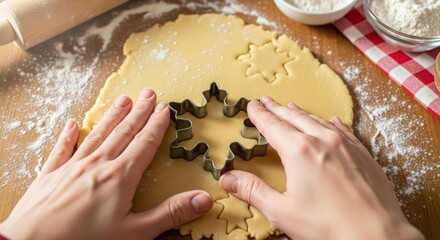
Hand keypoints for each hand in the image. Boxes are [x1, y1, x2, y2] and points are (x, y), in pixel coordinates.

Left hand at [0, 89, 212, 239]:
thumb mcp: (136, 233)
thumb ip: (170, 214)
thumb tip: (204, 199)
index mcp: (121, 177)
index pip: (144, 143)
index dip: (156, 125)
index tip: (164, 107)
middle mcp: (98, 164)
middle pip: (124, 132)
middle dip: (139, 112)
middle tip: (149, 92)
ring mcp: (72, 167)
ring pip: (98, 135)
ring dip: (112, 116)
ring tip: (123, 99)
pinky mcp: (50, 175)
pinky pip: (62, 149)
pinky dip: (68, 135)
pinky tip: (73, 123)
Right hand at [220, 97, 423, 239]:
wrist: (378, 235)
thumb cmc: (329, 227)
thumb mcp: (282, 211)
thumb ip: (253, 191)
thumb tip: (227, 179)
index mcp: (299, 151)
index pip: (272, 125)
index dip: (260, 114)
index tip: (252, 105)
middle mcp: (322, 140)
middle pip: (293, 117)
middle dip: (277, 108)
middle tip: (266, 100)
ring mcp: (345, 144)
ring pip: (317, 120)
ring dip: (300, 113)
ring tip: (290, 106)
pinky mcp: (362, 153)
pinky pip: (343, 129)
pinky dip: (330, 123)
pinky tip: (330, 121)